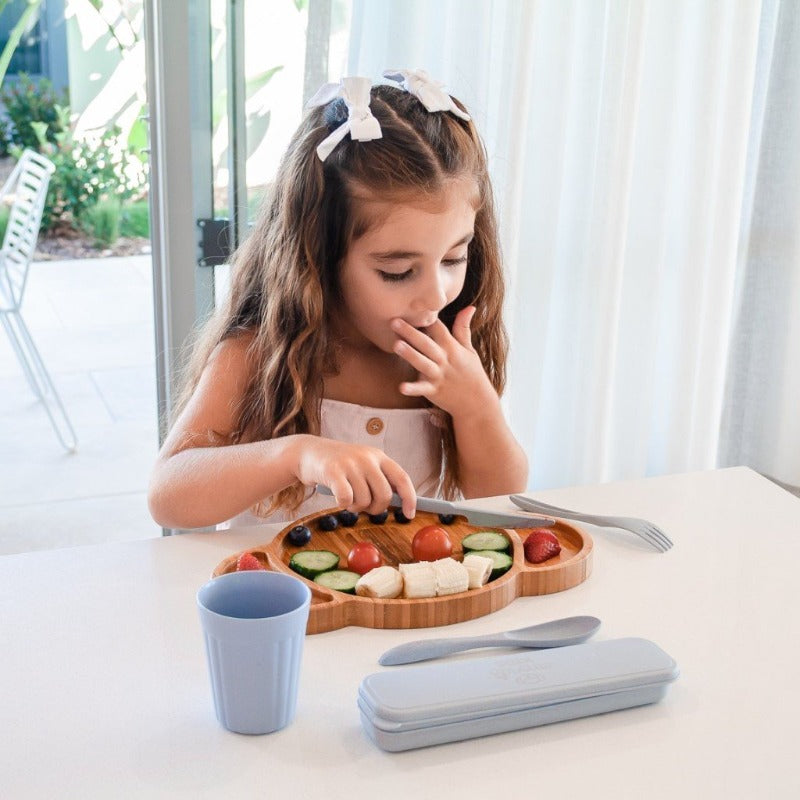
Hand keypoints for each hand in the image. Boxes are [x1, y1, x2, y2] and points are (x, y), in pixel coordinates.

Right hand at [292, 436, 416, 517]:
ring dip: (355, 507)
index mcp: (378, 456)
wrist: (307, 452)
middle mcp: (367, 458)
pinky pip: (346, 500)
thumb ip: (380, 479)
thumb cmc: (339, 465)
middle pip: (384, 495)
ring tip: (347, 497)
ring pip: (364, 501)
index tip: (410, 514)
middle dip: (376, 508)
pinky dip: (342, 504)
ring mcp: (350, 464)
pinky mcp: (333, 472)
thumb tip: (401, 502)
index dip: (410, 498)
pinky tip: (336, 496)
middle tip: (364, 507)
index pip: (402, 478)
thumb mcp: (363, 465)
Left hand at [391, 306, 497, 418]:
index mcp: (452, 347)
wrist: (477, 402)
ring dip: (410, 354)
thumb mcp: (469, 349)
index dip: (426, 318)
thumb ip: (464, 328)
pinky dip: (412, 389)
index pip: (438, 328)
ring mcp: (439, 376)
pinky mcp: (434, 391)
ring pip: (423, 363)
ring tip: (396, 345)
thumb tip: (470, 306)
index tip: (410, 306)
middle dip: (411, 333)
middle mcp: (444, 360)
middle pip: (426, 344)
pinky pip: (422, 389)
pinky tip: (401, 387)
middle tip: (393, 321)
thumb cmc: (472, 373)